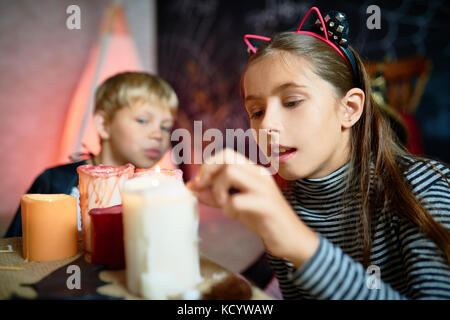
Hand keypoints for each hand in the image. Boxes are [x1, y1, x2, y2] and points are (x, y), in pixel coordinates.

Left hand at [188, 148, 318, 267]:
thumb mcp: (235, 203)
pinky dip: (229, 208)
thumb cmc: (262, 218)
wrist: (290, 237)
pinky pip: (237, 200)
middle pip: (227, 157)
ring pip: (231, 172)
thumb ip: (215, 195)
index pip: (226, 154)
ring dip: (219, 189)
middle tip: (203, 190)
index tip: (197, 184)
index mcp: (252, 171)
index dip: (207, 166)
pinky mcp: (266, 205)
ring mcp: (264, 188)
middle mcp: (259, 174)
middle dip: (208, 172)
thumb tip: (193, 188)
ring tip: (223, 204)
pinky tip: (234, 215)